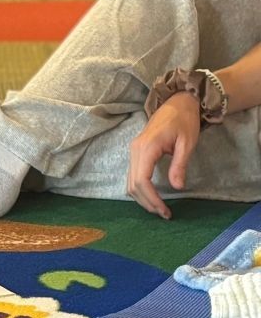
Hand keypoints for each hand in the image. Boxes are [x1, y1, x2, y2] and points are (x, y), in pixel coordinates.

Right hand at [127, 92, 199, 218]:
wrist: (177, 103)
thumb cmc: (184, 121)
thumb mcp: (187, 143)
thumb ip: (179, 165)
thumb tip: (177, 187)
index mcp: (147, 148)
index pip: (142, 180)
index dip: (152, 198)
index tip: (165, 211)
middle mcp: (135, 150)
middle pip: (133, 184)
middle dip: (146, 202)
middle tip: (164, 214)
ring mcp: (133, 151)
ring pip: (129, 182)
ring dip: (142, 198)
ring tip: (158, 208)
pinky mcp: (136, 152)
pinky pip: (132, 175)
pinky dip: (140, 189)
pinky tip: (152, 195)